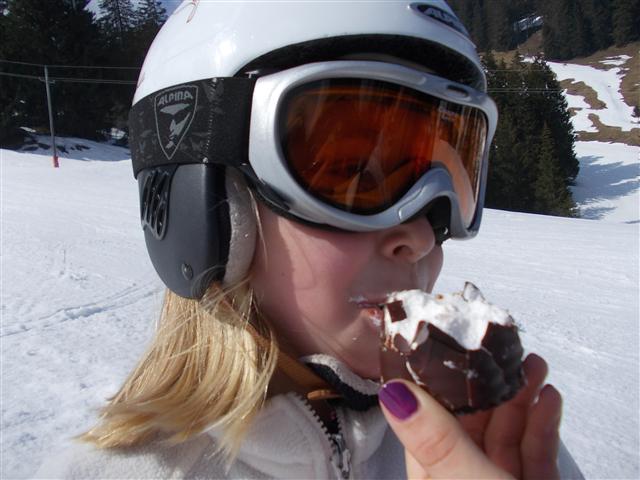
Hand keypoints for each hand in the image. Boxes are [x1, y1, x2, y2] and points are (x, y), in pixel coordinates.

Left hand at [378, 354, 561, 478]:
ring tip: (533, 364)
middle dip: (488, 386)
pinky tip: (550, 399)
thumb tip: (392, 392)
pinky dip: (542, 428)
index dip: (438, 386)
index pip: (427, 425)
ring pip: (505, 438)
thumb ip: (433, 439)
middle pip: (470, 427)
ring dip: (520, 400)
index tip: (452, 348)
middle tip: (503, 349)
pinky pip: (533, 459)